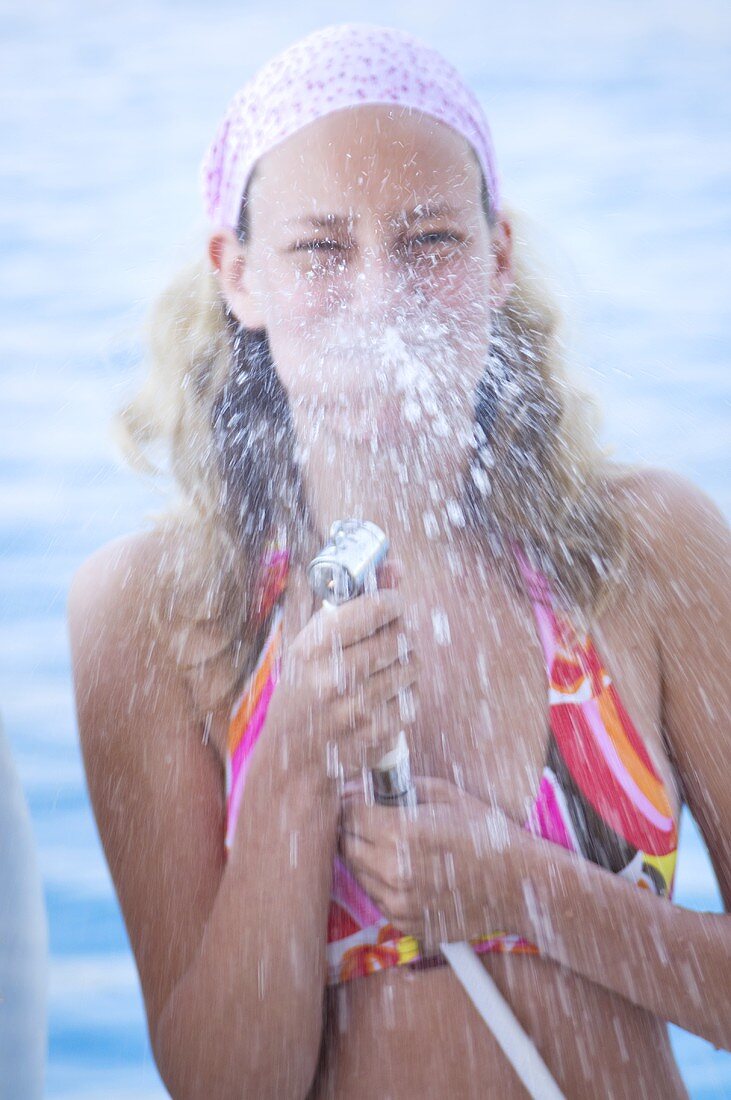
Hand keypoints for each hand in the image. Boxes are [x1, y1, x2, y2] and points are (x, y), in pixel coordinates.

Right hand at [263, 559, 419, 776]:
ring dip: (406, 662)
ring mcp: (357, 708)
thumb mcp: (311, 642)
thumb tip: (395, 565)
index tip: (391, 605)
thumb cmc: (302, 689)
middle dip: (400, 632)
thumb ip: (351, 599)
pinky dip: (404, 694)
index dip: (393, 602)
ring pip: (412, 666)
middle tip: (389, 636)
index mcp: (313, 646)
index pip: (377, 607)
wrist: (295, 760)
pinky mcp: (376, 734)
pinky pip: (413, 699)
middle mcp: (334, 676)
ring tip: (386, 667)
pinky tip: (384, 696)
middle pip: (400, 635)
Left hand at [340, 776, 520, 950]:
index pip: (348, 814)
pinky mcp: (406, 923)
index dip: (350, 802)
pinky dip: (383, 883)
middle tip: (370, 819)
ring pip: (356, 874)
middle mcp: (393, 871)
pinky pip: (377, 899)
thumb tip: (359, 785)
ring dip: (365, 856)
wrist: (519, 884)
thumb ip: (397, 787)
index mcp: (401, 833)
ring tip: (396, 845)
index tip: (358, 798)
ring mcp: (399, 902)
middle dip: (351, 828)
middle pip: (344, 845)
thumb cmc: (485, 833)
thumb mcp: (445, 794)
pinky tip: (409, 870)